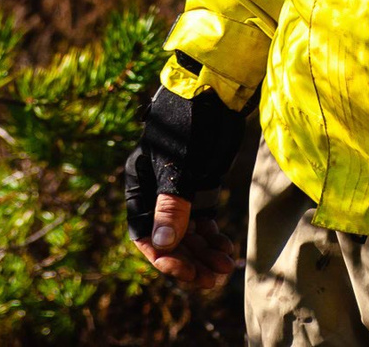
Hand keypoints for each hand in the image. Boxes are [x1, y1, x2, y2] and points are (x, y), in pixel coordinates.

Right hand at [123, 79, 245, 292]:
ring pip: (188, 235)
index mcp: (141, 184)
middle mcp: (156, 191)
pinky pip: (203, 222)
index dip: (164, 257)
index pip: (145, 233)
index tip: (185, 272)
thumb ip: (171, 204)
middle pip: (169, 239)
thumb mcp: (180, 164)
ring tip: (225, 268)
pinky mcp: (201, 186)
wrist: (217, 90)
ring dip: (204, 253)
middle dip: (190, 261)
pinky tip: (228, 249)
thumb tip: (162, 246)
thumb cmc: (191, 122)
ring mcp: (180, 190)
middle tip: (214, 279)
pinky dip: (213, 238)